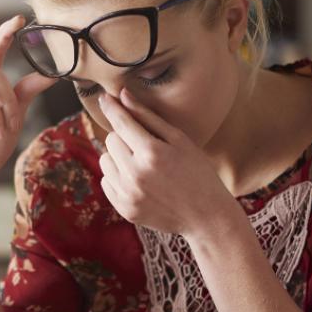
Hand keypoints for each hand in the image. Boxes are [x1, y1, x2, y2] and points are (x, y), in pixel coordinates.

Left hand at [96, 88, 237, 236]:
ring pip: (105, 160)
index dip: (111, 107)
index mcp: (152, 152)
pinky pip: (106, 181)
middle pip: (111, 140)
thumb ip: (148, 117)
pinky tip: (139, 181)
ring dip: (118, 157)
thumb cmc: (198, 172)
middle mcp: (136, 174)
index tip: (105, 97)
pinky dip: (118, 177)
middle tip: (145, 145)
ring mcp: (128, 194)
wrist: (206, 216)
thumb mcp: (179, 140)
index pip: (121, 122)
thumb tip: (122, 95)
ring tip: (142, 164)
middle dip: (124, 137)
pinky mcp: (124, 208)